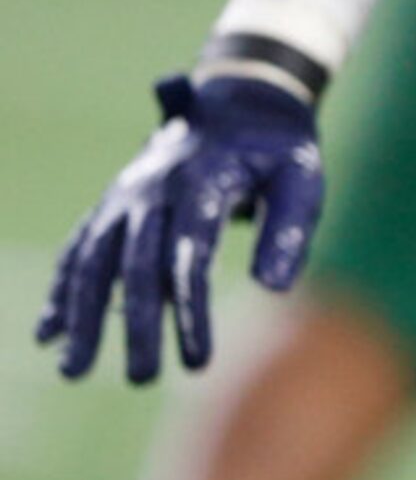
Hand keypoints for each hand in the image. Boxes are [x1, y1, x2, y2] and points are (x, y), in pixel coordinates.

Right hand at [36, 74, 324, 382]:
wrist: (241, 101)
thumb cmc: (279, 148)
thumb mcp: (302, 175)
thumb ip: (291, 227)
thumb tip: (272, 288)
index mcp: (204, 182)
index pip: (190, 256)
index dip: (189, 310)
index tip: (196, 361)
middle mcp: (153, 189)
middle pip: (136, 266)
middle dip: (134, 326)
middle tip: (143, 378)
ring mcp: (126, 195)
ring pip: (93, 261)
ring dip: (80, 317)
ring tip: (75, 372)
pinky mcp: (113, 203)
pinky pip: (79, 249)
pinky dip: (61, 290)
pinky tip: (49, 334)